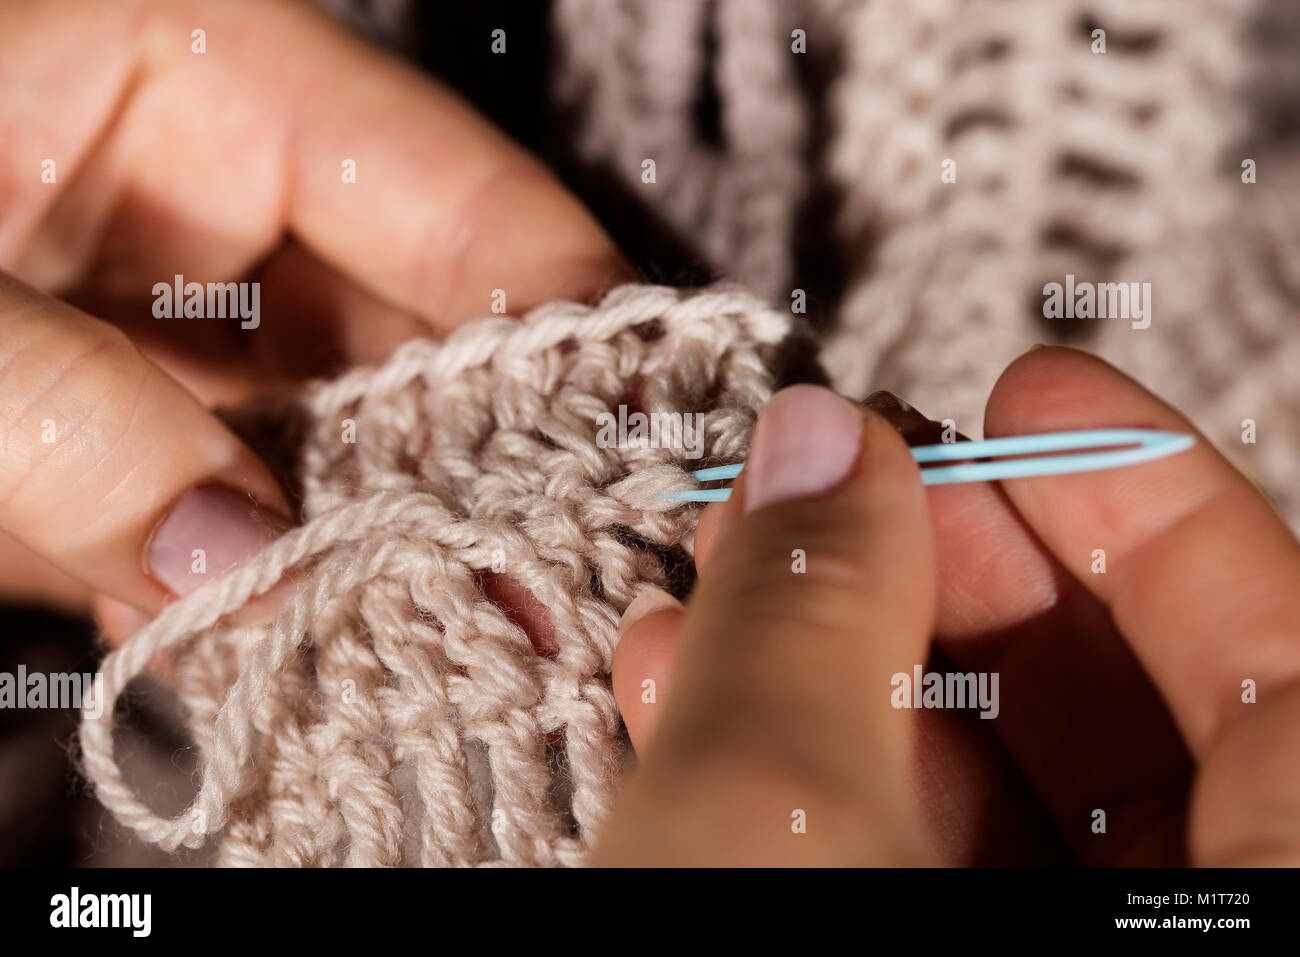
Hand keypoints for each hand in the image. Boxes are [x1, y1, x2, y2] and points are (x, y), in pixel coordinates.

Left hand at [0, 0, 629, 633]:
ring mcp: (197, 329)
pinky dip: (256, 591)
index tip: (641, 459)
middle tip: (548, 608)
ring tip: (437, 656)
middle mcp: (236, 207)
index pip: (463, 201)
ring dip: (373, 558)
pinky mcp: (148, 433)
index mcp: (217, 85)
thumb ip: (66, 417)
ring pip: (348, 449)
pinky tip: (276, 654)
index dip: (572, 329)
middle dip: (482, 483)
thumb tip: (240, 559)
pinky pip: (246, 515)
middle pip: (429, 346)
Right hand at [596, 348, 1299, 865]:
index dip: (1152, 500)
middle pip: (1129, 727)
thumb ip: (814, 616)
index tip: (1037, 399)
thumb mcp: (779, 821)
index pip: (1282, 666)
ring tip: (716, 593)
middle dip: (959, 579)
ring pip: (992, 814)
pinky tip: (686, 712)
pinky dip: (808, 790)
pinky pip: (904, 874)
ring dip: (841, 678)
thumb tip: (819, 448)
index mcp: (1261, 921)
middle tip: (846, 493)